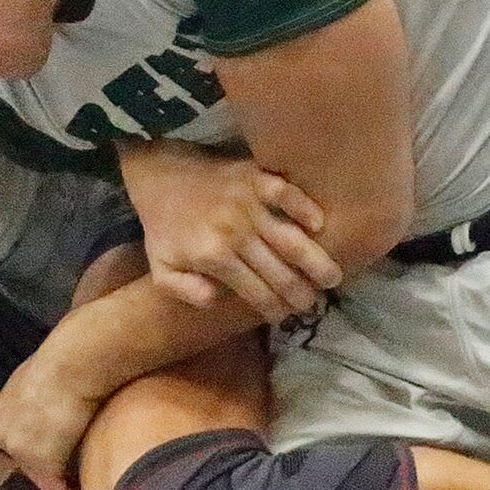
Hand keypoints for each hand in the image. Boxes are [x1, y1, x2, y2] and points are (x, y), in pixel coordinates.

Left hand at [0, 343, 101, 489]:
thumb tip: (58, 399)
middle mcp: (3, 433)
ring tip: (85, 484)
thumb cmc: (68, 358)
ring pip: (42, 478)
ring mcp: (19, 452)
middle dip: (51, 468)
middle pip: (27, 462)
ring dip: (62, 482)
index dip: (44, 448)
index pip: (20, 440)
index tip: (65, 452)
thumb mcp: (42, 376)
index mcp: (0, 412)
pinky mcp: (41, 465)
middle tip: (76, 472)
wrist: (76, 361)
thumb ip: (41, 394)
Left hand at [121, 142, 338, 324]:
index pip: (255, 292)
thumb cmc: (163, 225)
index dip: (274, 309)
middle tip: (313, 303)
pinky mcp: (255, 177)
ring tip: (332, 278)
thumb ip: (185, 291)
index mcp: (213, 257)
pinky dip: (305, 209)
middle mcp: (234, 232)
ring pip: (290, 239)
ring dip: (315, 261)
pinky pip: (287, 194)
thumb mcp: (161, 268)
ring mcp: (247, 203)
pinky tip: (319, 225)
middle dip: (299, 293)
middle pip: (278, 272)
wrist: (157, 173)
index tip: (285, 316)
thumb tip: (216, 301)